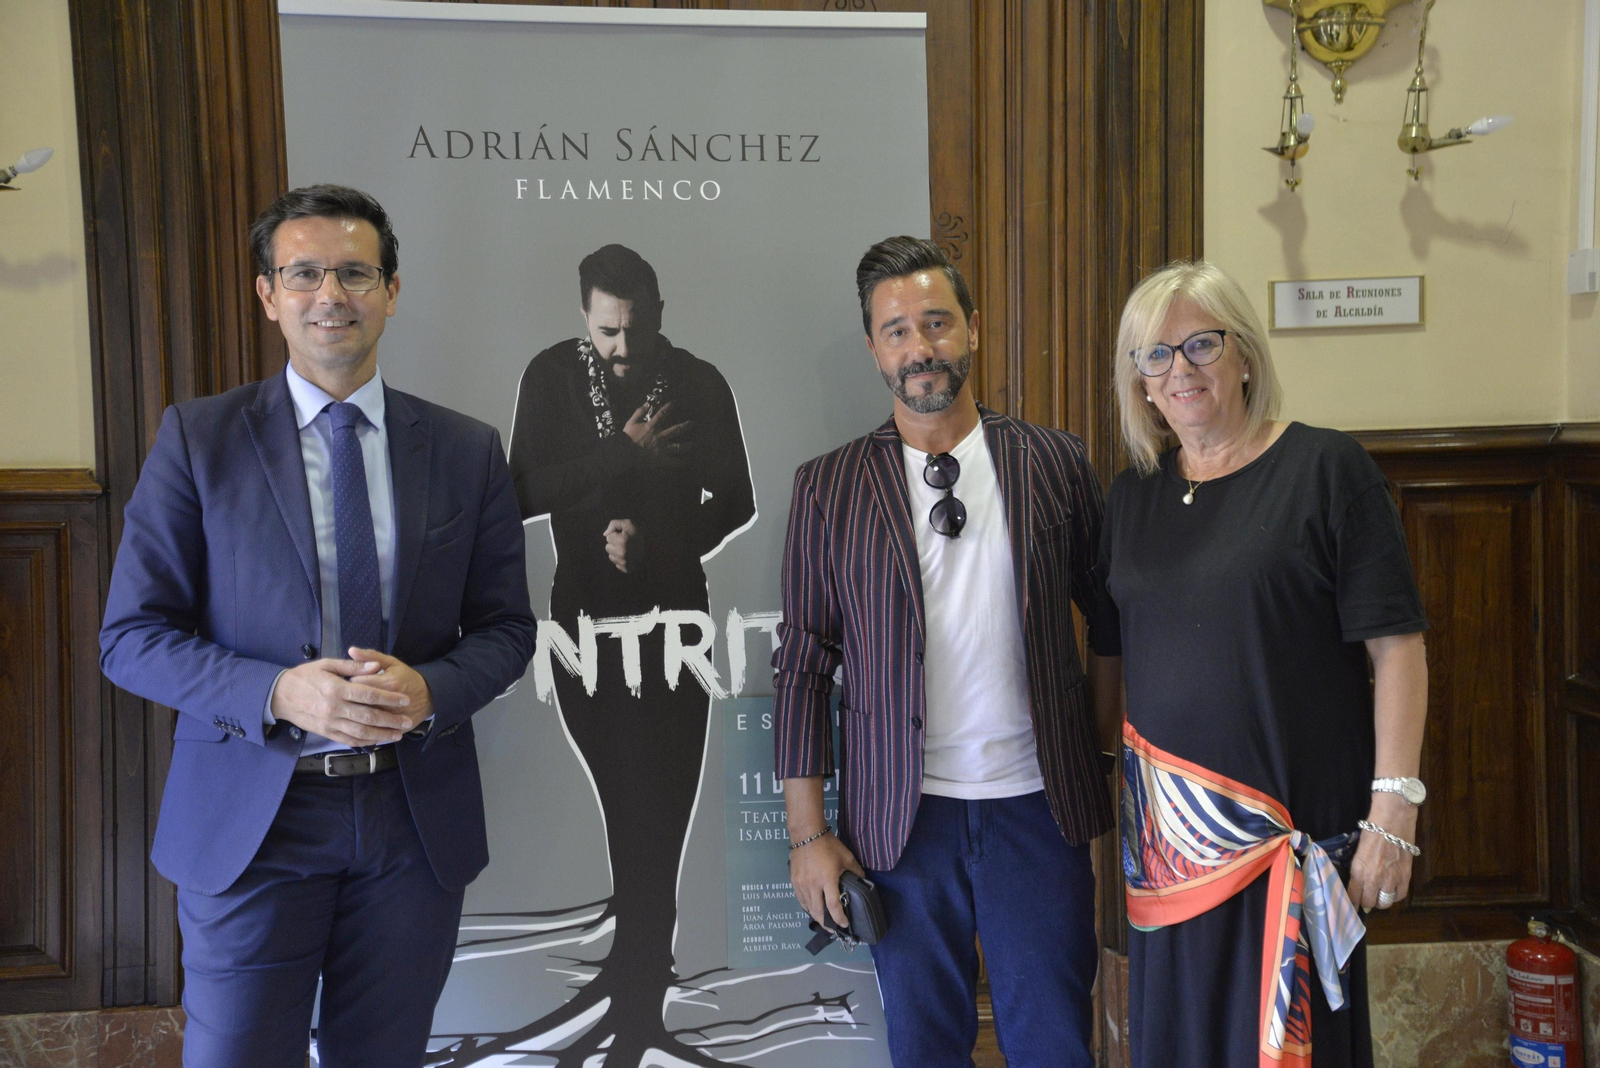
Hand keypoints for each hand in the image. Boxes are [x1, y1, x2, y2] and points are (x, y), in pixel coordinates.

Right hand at [269, 655, 413, 746]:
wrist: (279, 695)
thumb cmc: (305, 676)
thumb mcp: (327, 664)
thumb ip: (353, 666)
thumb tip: (376, 666)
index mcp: (336, 689)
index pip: (369, 695)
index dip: (389, 699)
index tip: (404, 700)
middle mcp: (334, 708)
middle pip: (368, 717)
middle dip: (391, 720)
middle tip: (407, 721)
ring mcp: (329, 723)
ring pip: (361, 733)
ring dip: (382, 735)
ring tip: (398, 734)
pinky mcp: (325, 733)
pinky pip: (348, 740)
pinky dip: (365, 742)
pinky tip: (378, 740)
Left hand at [346, 647, 433, 727]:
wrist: (429, 697)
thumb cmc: (406, 677)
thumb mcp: (392, 663)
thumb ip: (370, 656)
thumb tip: (351, 650)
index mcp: (387, 683)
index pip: (356, 683)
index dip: (349, 681)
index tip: (350, 680)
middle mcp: (388, 702)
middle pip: (357, 702)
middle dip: (350, 699)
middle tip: (351, 695)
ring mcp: (391, 718)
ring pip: (363, 719)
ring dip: (355, 714)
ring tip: (355, 707)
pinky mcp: (393, 729)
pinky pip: (372, 732)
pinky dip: (364, 729)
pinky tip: (359, 723)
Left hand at [604, 519, 637, 573]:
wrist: (652, 547)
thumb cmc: (637, 534)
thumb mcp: (628, 524)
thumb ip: (614, 524)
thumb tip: (605, 534)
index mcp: (622, 541)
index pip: (608, 537)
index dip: (615, 535)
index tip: (624, 536)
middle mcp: (622, 552)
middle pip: (607, 547)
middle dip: (614, 544)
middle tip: (625, 543)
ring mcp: (624, 562)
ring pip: (610, 556)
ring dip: (616, 552)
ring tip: (626, 549)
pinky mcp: (626, 568)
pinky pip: (616, 563)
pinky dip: (620, 560)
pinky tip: (627, 556)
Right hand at [622, 400, 693, 456]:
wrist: (624, 453)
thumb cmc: (627, 438)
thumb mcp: (631, 422)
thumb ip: (639, 412)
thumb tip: (647, 403)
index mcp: (652, 426)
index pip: (663, 413)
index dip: (669, 406)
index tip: (676, 402)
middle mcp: (660, 436)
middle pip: (676, 430)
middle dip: (686, 426)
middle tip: (694, 423)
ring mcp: (662, 448)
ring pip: (678, 446)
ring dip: (686, 446)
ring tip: (693, 445)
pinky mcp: (661, 459)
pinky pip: (672, 461)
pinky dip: (679, 462)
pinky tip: (684, 463)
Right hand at [789, 832, 865, 928]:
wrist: (806, 834)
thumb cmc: (829, 845)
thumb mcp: (847, 857)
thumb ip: (856, 871)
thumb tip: (864, 882)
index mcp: (828, 879)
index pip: (833, 906)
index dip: (839, 918)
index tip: (844, 924)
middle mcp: (813, 885)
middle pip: (818, 911)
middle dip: (826, 923)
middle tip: (833, 929)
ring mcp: (801, 884)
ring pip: (808, 907)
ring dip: (816, 916)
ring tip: (824, 921)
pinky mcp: (794, 881)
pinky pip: (800, 900)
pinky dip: (807, 907)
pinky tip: (812, 908)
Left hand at [1348, 791, 1417, 910]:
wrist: (1393, 818)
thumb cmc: (1372, 829)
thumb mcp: (1358, 850)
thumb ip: (1358, 868)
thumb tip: (1358, 882)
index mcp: (1358, 870)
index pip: (1353, 896)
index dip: (1351, 903)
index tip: (1351, 906)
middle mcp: (1374, 878)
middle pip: (1369, 903)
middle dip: (1366, 902)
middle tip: (1366, 898)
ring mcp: (1391, 878)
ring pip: (1385, 902)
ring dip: (1381, 901)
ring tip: (1379, 895)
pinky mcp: (1406, 876)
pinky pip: (1400, 895)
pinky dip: (1396, 895)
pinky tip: (1392, 890)